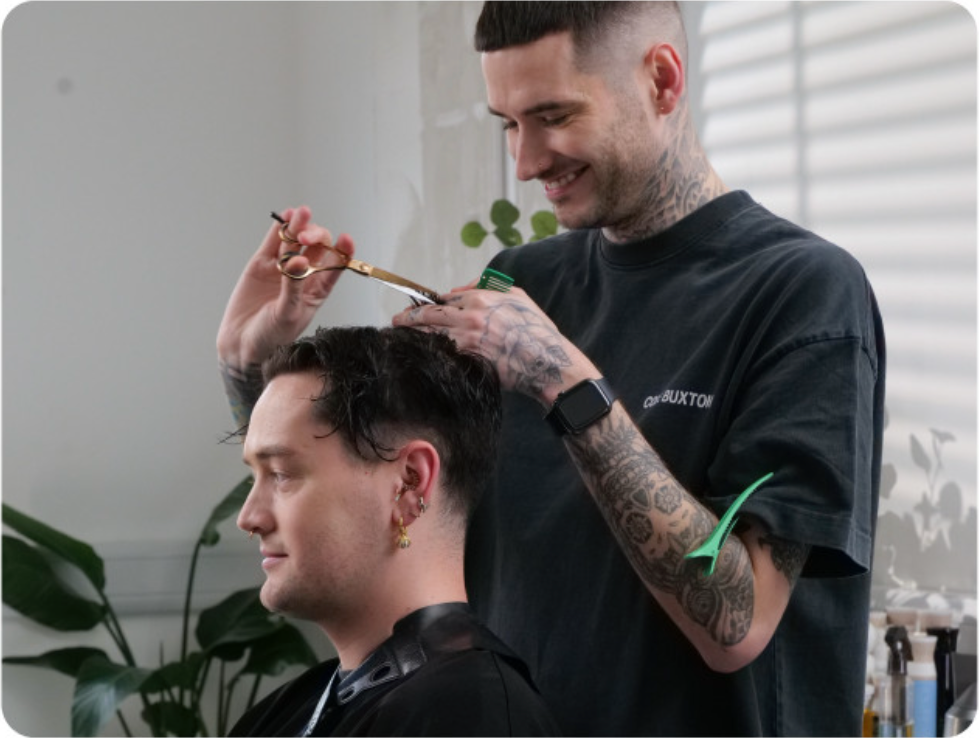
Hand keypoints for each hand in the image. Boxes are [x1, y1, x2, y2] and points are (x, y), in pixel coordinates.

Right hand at [217, 206, 354, 368]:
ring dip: (299, 225)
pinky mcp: (262, 264)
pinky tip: (286, 216)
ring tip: (300, 213)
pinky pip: (273, 241)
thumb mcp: (287, 314)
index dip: (343, 251)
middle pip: (317, 247)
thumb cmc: (272, 338)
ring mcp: (282, 267)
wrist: (242, 344)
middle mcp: (304, 275)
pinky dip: (279, 228)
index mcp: (318, 290)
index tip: (345, 240)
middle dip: (314, 237)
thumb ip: (293, 287)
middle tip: (304, 239)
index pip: (336, 265)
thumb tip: (299, 260)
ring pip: (295, 241)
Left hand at [392, 285, 596, 404]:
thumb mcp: (516, 296)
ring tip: (400, 337)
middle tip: (396, 321)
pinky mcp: (468, 361)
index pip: (444, 299)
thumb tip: (457, 291)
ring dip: (414, 336)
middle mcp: (469, 317)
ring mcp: (466, 341)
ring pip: (431, 336)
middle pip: (428, 316)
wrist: (545, 360)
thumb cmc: (535, 329)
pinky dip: (429, 353)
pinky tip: (418, 355)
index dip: (427, 303)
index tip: (417, 307)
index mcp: (480, 298)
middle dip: (408, 318)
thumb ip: (485, 287)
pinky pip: (442, 355)